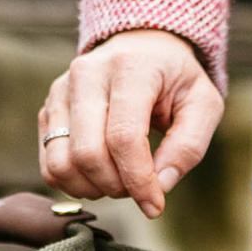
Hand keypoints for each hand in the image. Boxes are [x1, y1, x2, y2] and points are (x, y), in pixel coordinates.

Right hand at [40, 28, 223, 219]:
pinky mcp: (48, 109)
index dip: (138, 180)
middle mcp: (86, 74)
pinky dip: (74, 183)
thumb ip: (188, 146)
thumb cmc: (176, 79)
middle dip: (116, 186)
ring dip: (92, 188)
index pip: (123, 137)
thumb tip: (160, 186)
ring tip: (119, 181)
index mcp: (129, 68)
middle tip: (139, 187)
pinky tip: (100, 175)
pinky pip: (49, 164)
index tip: (155, 204)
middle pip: (87, 153)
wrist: (142, 46)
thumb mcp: (203, 105)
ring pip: (61, 163)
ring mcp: (60, 91)